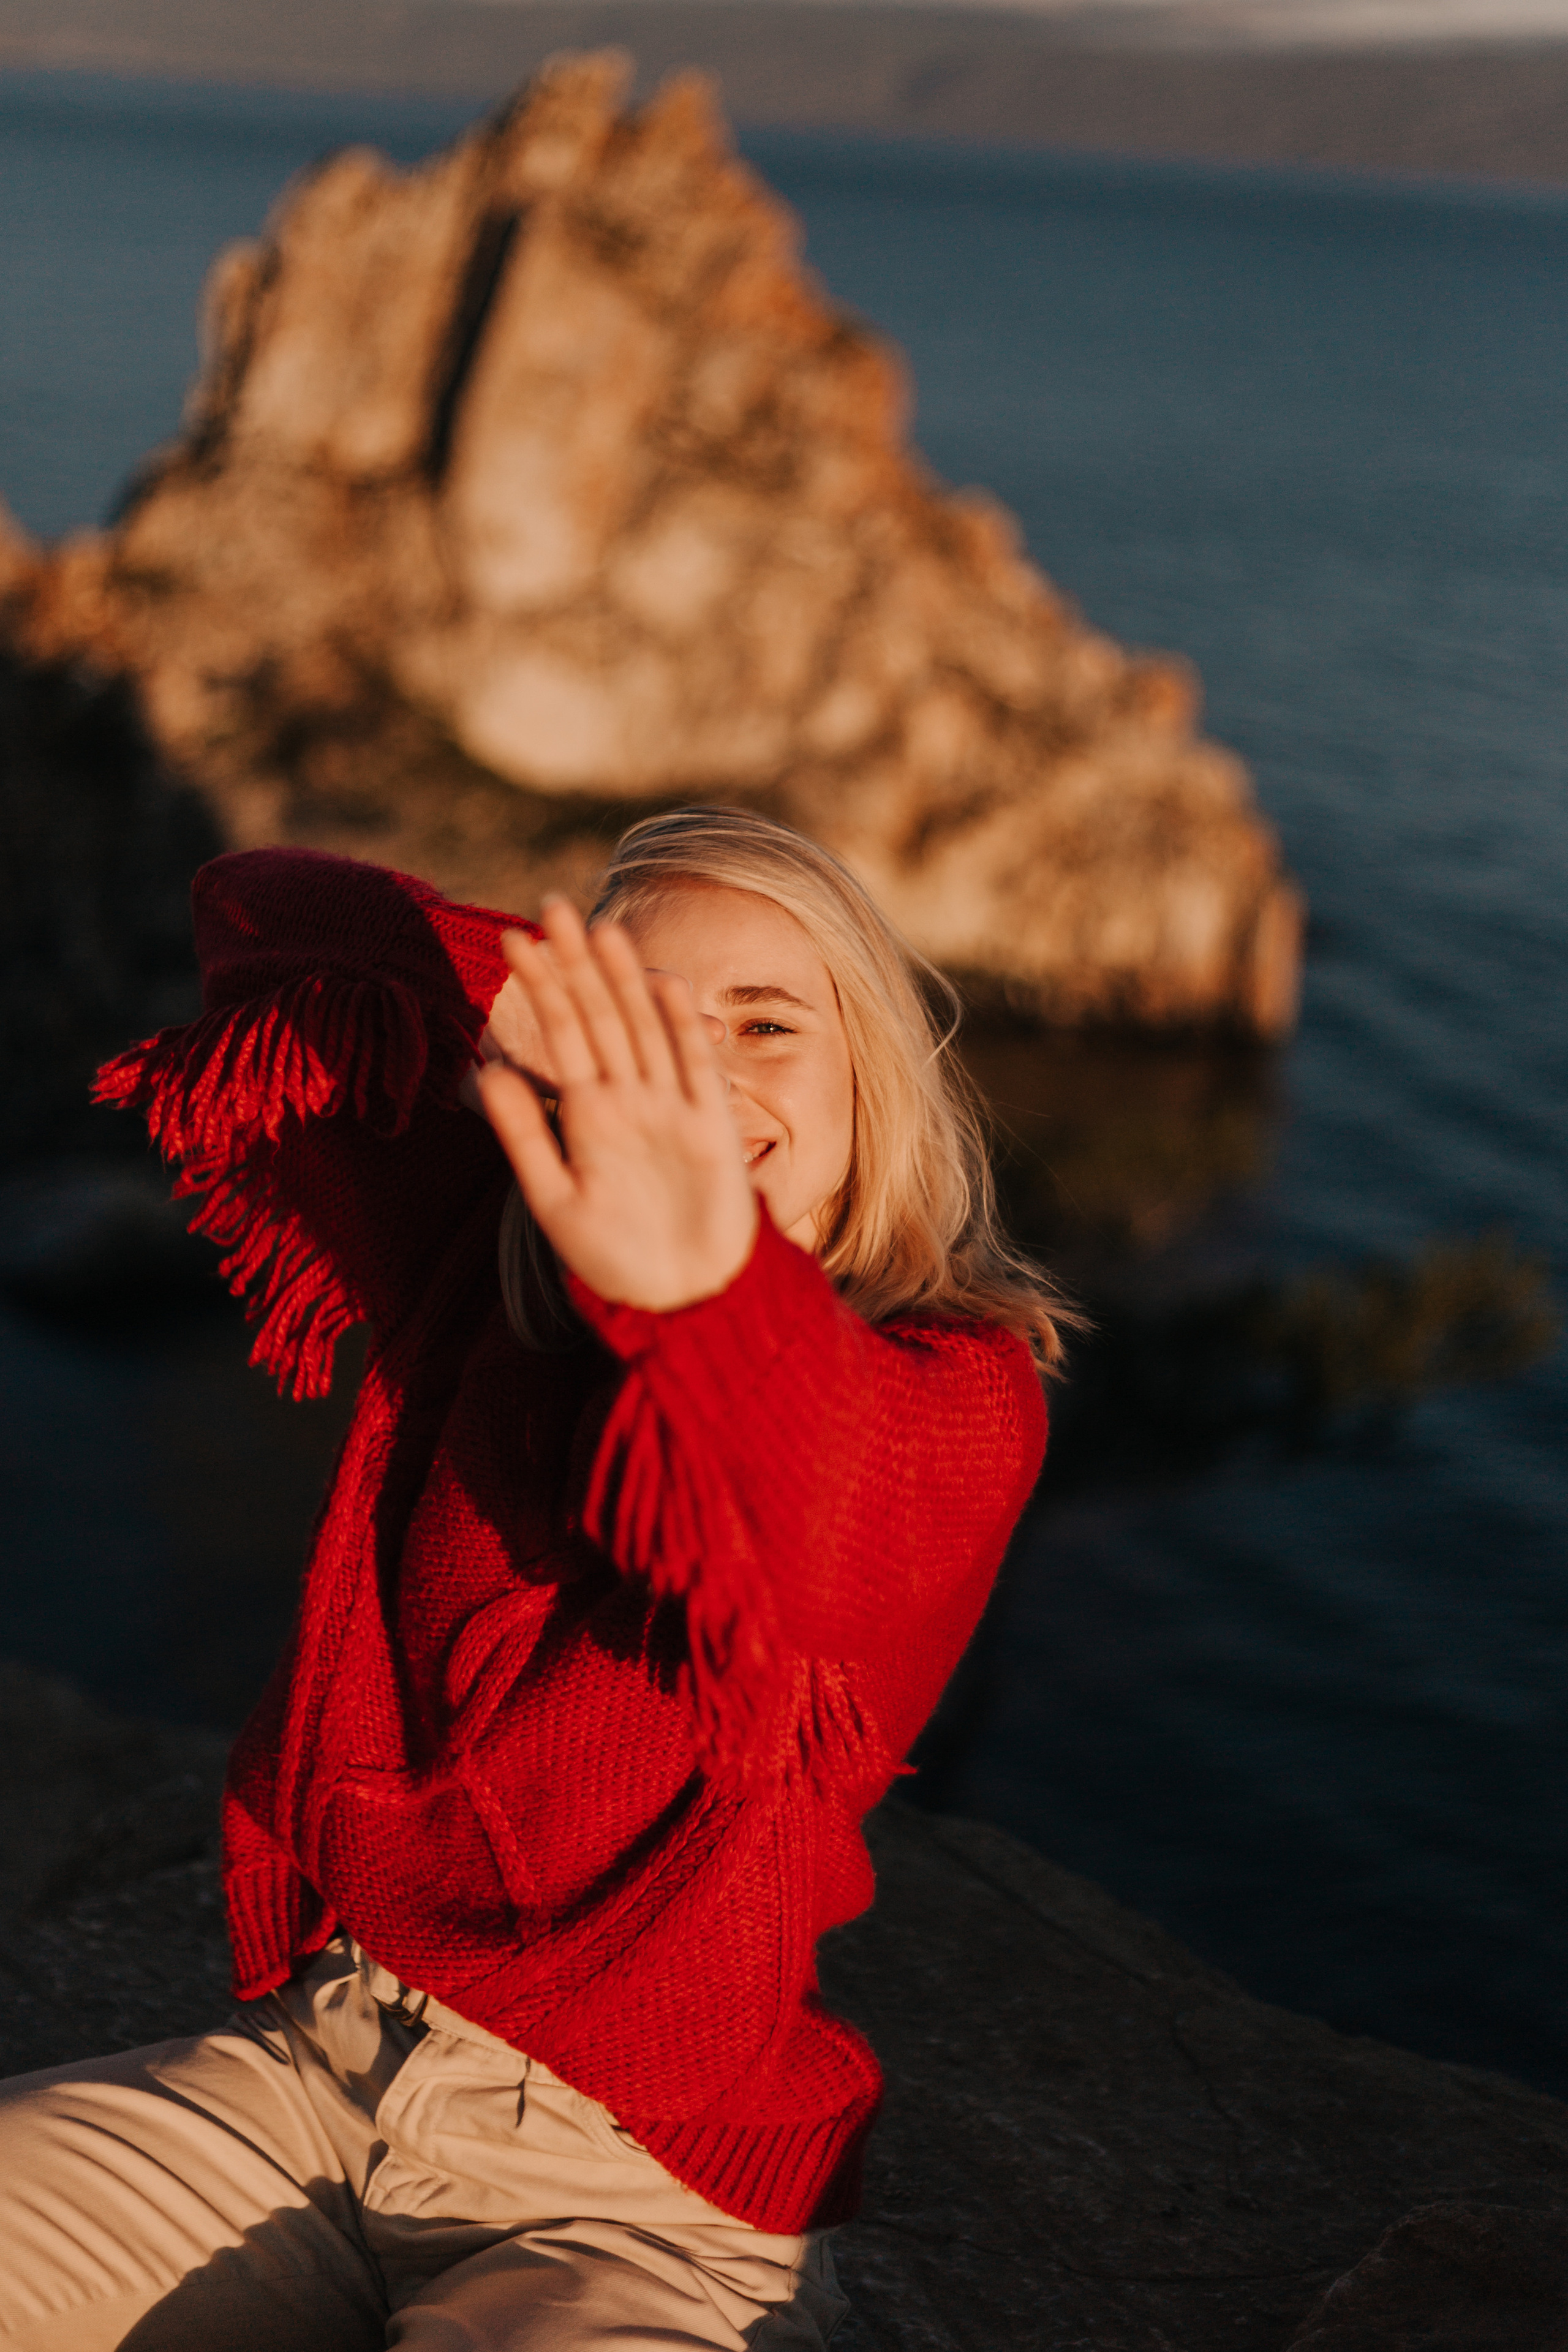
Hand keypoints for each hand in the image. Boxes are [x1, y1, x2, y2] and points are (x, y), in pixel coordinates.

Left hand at [474, 898, 758, 1312]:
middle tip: (552, 905)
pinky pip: (695, 1068)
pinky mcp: (711, 1127)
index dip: (541, 988)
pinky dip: (681, 1027)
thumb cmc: (614, 1258)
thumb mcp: (553, 1198)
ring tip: (601, 930)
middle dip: (576, 964)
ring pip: (644, 1029)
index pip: (559, 1035)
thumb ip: (523, 1135)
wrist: (682, 1298)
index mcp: (588, 1114)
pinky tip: (663, 985)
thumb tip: (484, 1069)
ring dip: (624, 980)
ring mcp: (672, 1108)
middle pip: (599, 1018)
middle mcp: (629, 1100)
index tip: (516, 940)